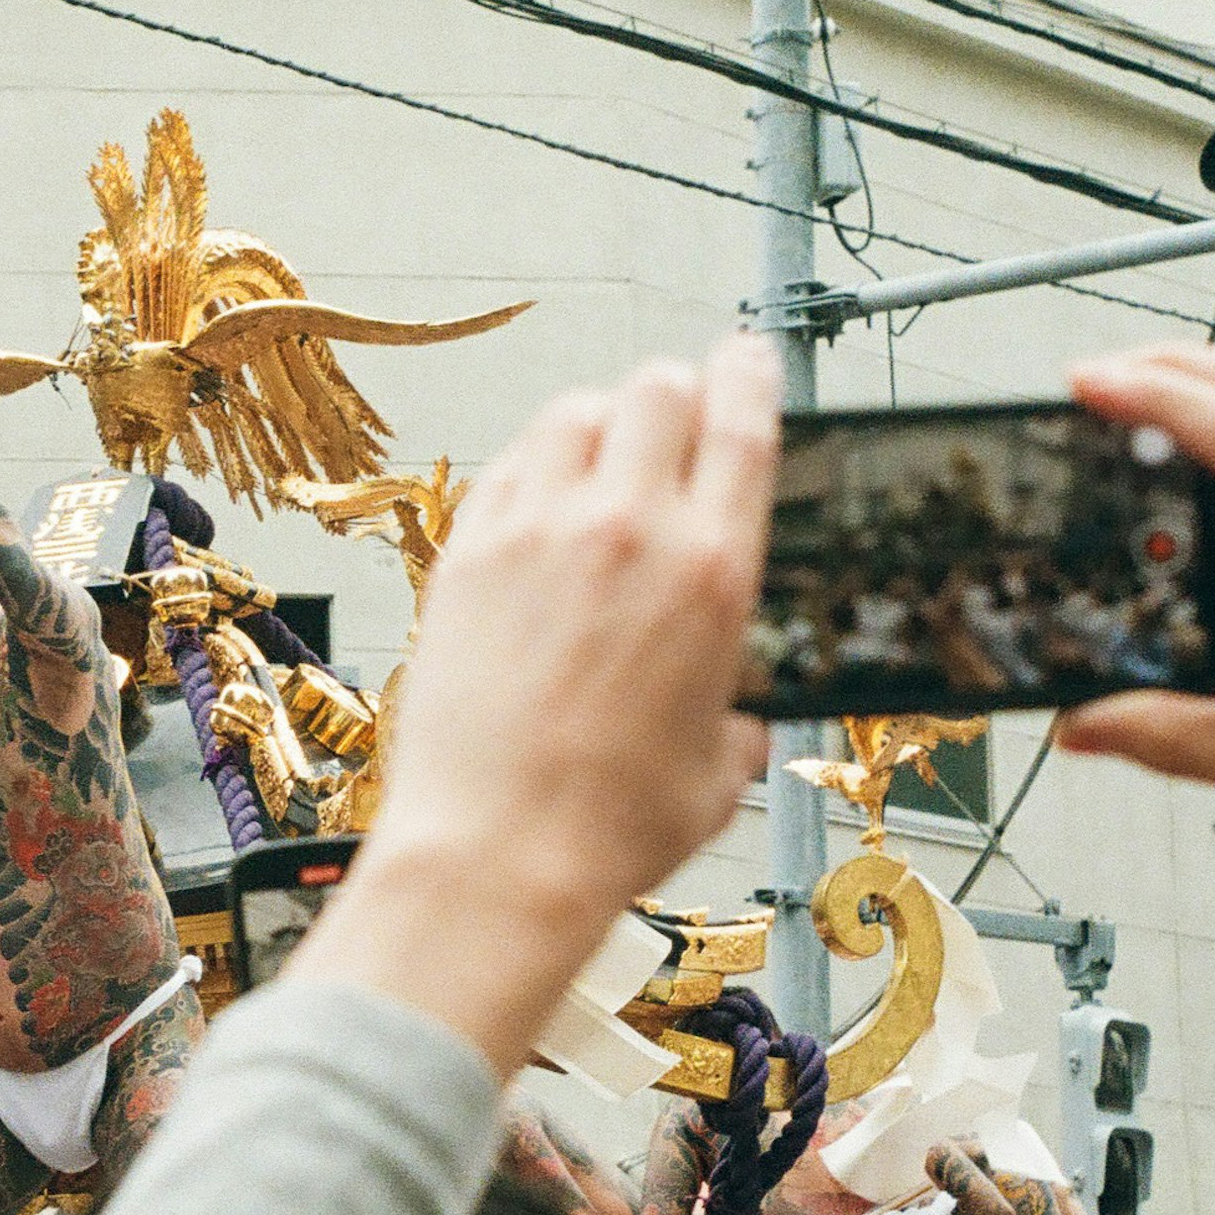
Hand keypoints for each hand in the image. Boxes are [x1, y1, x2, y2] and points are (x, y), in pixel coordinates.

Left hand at [302, 338, 782, 1075]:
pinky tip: (537, 511)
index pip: (743, 422)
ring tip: (602, 464)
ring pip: (574, 412)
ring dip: (599, 424)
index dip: (749, 375)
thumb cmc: (607, 827)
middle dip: (673, 395)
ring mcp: (536, 532)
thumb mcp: (719, 771)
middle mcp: (627, 531)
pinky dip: (531, 471)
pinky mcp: (465, 553)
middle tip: (672, 423)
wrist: (495, 854)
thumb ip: (736, 716)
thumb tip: (733, 712)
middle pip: (657, 388)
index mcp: (712, 574)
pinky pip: (506, 468)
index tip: (747, 360)